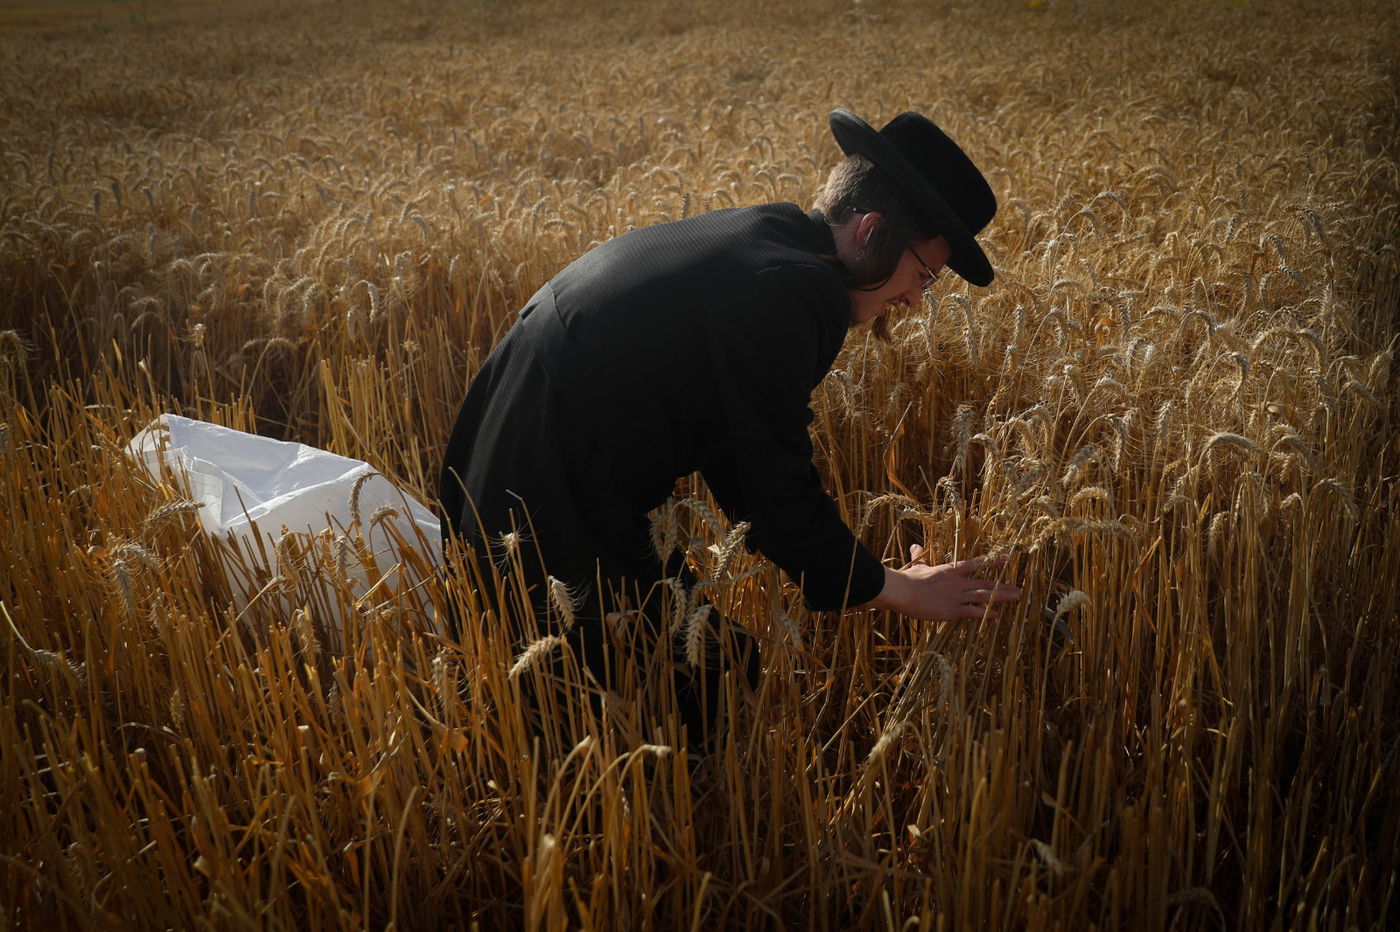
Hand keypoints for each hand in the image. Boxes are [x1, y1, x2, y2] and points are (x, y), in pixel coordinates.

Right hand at [865, 545, 1021, 621]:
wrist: (903, 591)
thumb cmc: (909, 578)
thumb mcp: (918, 566)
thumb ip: (920, 556)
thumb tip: (915, 546)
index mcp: (951, 570)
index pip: (976, 564)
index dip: (993, 561)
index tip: (1007, 559)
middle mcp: (958, 583)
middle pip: (985, 583)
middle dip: (1003, 586)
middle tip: (1018, 588)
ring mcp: (957, 597)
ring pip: (984, 596)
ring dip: (1001, 597)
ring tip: (1015, 598)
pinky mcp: (952, 611)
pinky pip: (973, 612)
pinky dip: (985, 613)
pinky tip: (996, 615)